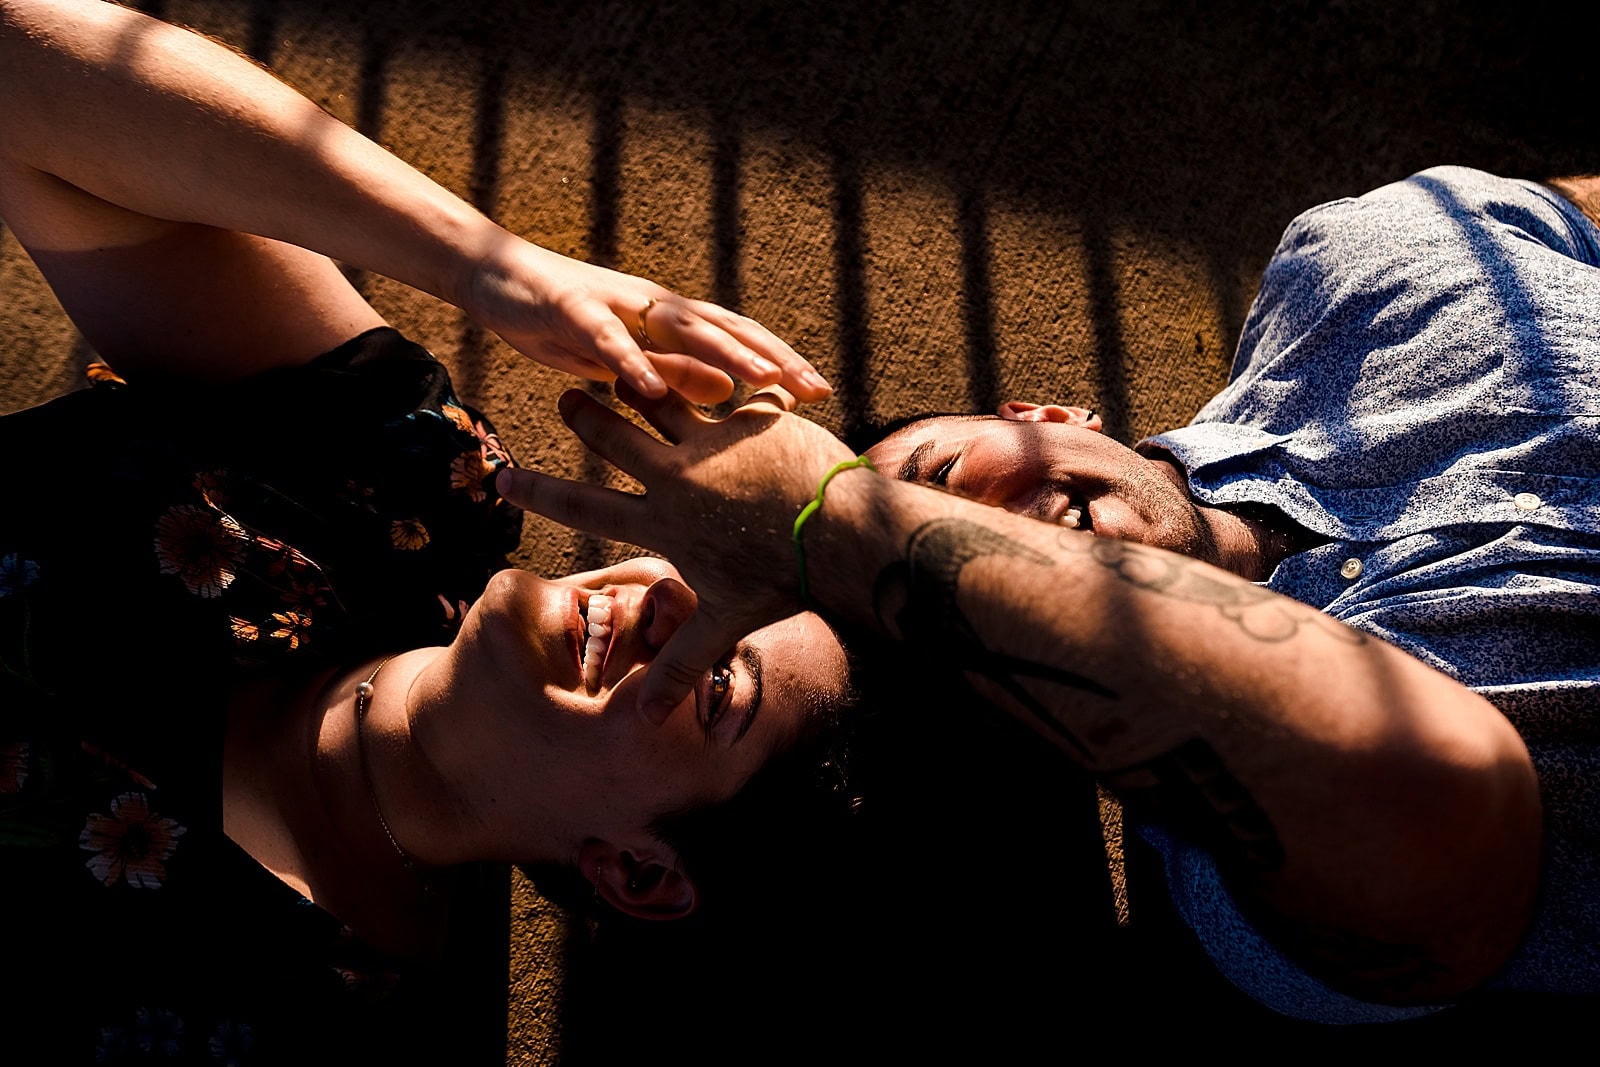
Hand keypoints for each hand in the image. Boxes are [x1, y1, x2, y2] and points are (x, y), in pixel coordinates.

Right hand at [461, 239, 831, 404]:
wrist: (492, 275)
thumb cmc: (563, 321)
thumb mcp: (626, 357)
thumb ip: (673, 370)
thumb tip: (728, 391)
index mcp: (669, 319)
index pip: (738, 338)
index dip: (781, 363)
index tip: (821, 392)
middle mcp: (654, 305)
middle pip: (726, 330)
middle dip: (773, 359)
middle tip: (817, 389)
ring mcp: (616, 303)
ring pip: (680, 327)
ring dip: (723, 353)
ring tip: (760, 380)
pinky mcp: (572, 309)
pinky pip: (606, 337)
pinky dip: (629, 361)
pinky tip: (650, 389)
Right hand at [496, 383, 856, 721]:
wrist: (841, 538)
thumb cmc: (782, 583)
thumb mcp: (724, 622)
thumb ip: (681, 663)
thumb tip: (645, 720)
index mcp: (664, 521)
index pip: (586, 508)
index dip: (540, 493)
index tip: (503, 478)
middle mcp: (679, 476)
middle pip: (617, 438)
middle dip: (586, 417)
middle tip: (564, 397)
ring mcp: (716, 441)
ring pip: (665, 401)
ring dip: (643, 383)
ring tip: (624, 367)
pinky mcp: (756, 419)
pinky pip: (738, 392)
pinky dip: (733, 381)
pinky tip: (733, 364)